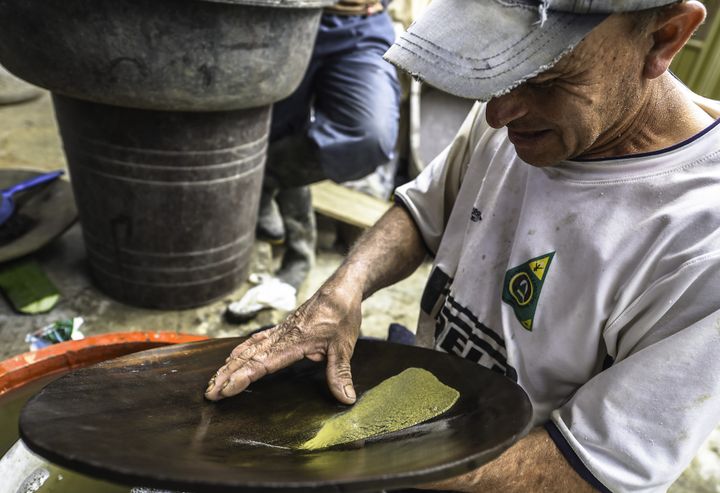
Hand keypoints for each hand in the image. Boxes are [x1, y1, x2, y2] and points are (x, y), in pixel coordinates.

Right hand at [205, 283, 361, 403]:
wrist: (341, 289)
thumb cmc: (342, 315)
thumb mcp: (344, 346)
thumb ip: (340, 373)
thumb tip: (345, 398)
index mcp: (293, 341)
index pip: (263, 363)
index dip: (243, 377)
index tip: (226, 389)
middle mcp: (281, 335)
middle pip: (248, 357)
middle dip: (227, 375)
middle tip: (209, 393)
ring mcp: (280, 331)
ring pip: (249, 348)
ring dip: (230, 365)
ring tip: (214, 380)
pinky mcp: (283, 328)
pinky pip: (256, 340)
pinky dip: (241, 350)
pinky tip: (234, 356)